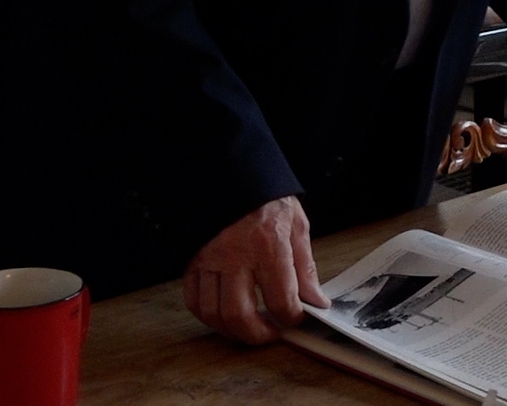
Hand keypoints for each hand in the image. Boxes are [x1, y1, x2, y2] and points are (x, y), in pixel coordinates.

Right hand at [182, 195, 328, 343]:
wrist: (231, 172)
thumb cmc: (266, 198)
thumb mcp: (296, 226)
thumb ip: (304, 267)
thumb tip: (315, 301)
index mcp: (268, 245)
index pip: (282, 299)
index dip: (293, 317)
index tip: (298, 318)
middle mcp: (235, 255)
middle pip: (239, 314)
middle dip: (258, 335)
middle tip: (271, 334)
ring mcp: (209, 260)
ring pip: (213, 313)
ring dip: (232, 330)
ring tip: (250, 328)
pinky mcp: (192, 261)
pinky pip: (194, 300)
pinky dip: (208, 315)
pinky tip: (225, 315)